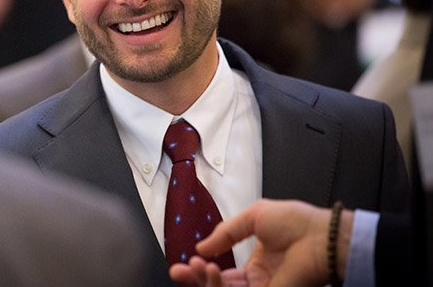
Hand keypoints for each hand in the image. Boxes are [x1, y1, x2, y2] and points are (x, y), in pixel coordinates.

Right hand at [168, 199, 350, 286]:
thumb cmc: (297, 222)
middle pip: (219, 286)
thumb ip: (225, 233)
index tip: (186, 261)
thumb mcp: (253, 217)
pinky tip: (210, 271)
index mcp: (257, 264)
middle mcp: (258, 280)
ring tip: (195, 266)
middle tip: (178, 270)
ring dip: (205, 281)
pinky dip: (219, 286)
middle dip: (195, 279)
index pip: (223, 273)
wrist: (320, 236)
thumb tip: (201, 246)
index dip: (202, 269)